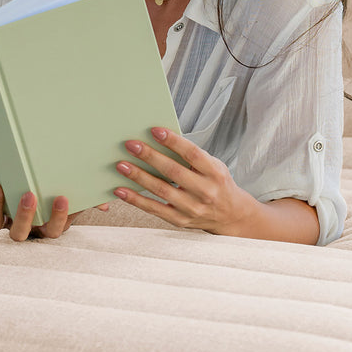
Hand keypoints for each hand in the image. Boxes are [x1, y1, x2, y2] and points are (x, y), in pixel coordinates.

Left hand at [0, 182, 107, 241]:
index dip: (62, 216)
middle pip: (41, 233)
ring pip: (17, 234)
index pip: (59, 227)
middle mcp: (34, 230)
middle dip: (44, 217)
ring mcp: (14, 228)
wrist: (6, 187)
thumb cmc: (40, 192)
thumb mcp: (62, 194)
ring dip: (21, 215)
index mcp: (51, 225)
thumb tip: (105, 204)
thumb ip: (83, 199)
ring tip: (25, 193)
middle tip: (45, 196)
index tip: (63, 197)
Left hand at [114, 127, 311, 239]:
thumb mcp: (213, 166)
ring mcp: (192, 208)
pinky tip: (121, 190)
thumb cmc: (217, 183)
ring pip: (161, 191)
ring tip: (121, 165)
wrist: (231, 215)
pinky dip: (136, 200)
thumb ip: (191, 156)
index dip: (173, 142)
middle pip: (173, 172)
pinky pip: (154, 209)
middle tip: (131, 145)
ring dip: (139, 177)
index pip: (192, 155)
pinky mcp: (180, 221)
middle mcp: (205, 191)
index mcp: (215, 173)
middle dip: (150, 157)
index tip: (154, 130)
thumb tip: (158, 139)